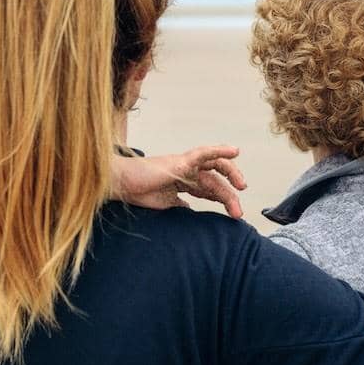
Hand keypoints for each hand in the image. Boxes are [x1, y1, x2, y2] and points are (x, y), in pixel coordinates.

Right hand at [110, 145, 247, 217]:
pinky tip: (234, 152)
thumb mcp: (166, 203)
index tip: (234, 214)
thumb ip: (179, 204)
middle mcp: (188, 171)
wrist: (122, 184)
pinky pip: (204, 153)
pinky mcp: (181, 162)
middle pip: (216, 179)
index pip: (210, 189)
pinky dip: (219, 151)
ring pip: (215, 167)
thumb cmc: (138, 190)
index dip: (223, 199)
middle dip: (229, 194)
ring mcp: (185, 165)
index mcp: (184, 181)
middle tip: (237, 212)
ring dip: (231, 176)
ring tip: (241, 188)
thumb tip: (189, 210)